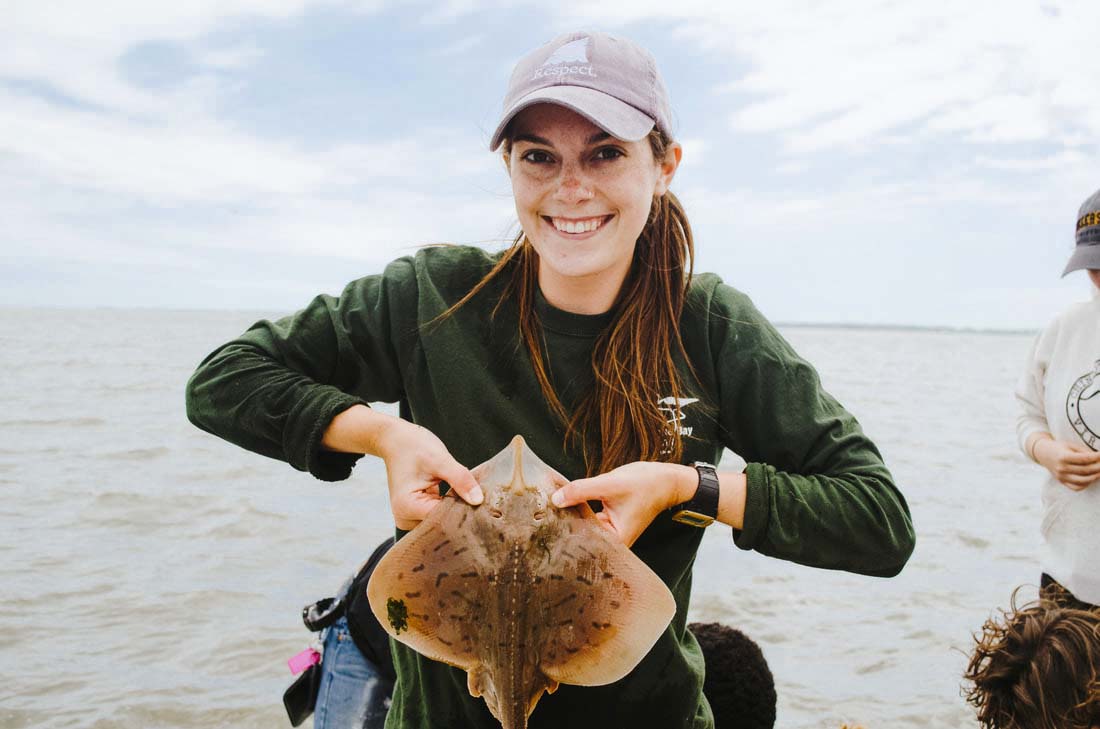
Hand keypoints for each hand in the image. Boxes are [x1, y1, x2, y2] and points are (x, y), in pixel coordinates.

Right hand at [375, 420, 482, 529]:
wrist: (397, 440)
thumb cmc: (414, 446)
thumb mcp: (440, 459)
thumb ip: (460, 480)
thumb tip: (478, 500)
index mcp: (407, 508)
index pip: (443, 520)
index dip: (463, 512)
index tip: (479, 503)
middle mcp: (405, 518)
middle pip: (442, 524)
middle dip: (459, 511)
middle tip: (475, 496)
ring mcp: (409, 517)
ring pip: (442, 521)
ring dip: (455, 509)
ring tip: (463, 492)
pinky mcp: (416, 513)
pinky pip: (438, 515)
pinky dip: (449, 505)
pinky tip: (456, 494)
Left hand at [551, 461, 694, 546]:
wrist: (665, 479)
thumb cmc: (645, 485)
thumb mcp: (610, 485)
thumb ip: (581, 490)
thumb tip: (555, 499)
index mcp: (614, 542)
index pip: (580, 539)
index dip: (560, 529)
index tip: (540, 521)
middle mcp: (610, 541)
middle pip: (578, 534)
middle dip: (560, 521)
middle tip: (536, 512)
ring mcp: (607, 531)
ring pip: (580, 523)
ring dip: (565, 513)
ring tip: (543, 505)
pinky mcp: (605, 520)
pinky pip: (585, 515)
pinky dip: (574, 506)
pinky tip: (558, 498)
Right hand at [1033, 437, 1099, 490]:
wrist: (1043, 454)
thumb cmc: (1059, 448)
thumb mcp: (1070, 445)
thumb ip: (1083, 452)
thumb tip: (1097, 459)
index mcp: (1063, 457)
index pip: (1084, 459)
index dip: (1097, 457)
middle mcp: (1062, 468)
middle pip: (1085, 470)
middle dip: (1098, 467)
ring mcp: (1061, 476)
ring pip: (1082, 481)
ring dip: (1094, 477)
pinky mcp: (1062, 481)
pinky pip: (1076, 487)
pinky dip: (1086, 484)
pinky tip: (1090, 478)